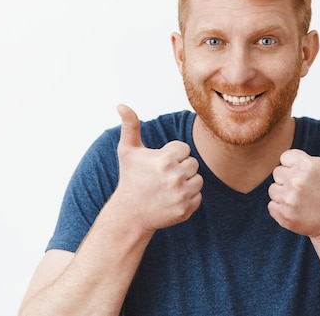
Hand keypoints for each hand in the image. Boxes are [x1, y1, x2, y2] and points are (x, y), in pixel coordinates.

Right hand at [115, 104, 202, 231]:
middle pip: (193, 164)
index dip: (172, 155)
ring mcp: (181, 195)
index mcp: (165, 159)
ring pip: (198, 180)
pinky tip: (172, 199)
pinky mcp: (186, 209)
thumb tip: (121, 104)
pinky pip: (198, 197)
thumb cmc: (130, 179)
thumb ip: (130, 126)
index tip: (159, 164)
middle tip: (163, 177)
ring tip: (168, 188)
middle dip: (180, 168)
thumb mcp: (128, 151)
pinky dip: (188, 198)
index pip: (184, 148)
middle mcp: (175, 177)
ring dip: (186, 183)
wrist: (129, 214)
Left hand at [267, 124, 319, 238]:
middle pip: (278, 173)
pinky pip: (271, 206)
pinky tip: (297, 209)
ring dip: (284, 194)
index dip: (295, 165)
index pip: (285, 158)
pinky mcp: (283, 215)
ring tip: (302, 199)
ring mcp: (289, 199)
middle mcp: (296, 181)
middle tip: (306, 188)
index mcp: (306, 165)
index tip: (309, 174)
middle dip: (289, 179)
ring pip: (273, 190)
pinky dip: (281, 209)